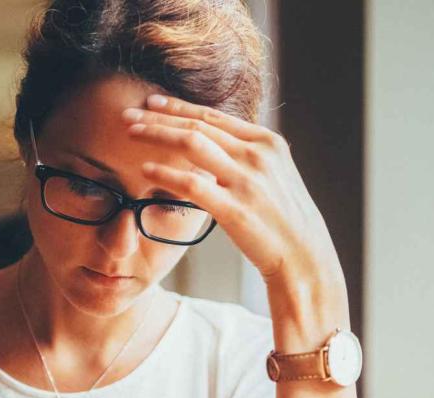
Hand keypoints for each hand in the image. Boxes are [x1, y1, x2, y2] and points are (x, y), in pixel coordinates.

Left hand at [123, 94, 342, 287]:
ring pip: (191, 143)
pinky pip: (190, 183)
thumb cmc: (286, 222)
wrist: (306, 258)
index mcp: (268, 143)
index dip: (180, 107)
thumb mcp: (275, 177)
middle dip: (158, 117)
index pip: (214, 117)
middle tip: (128, 113)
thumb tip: (216, 146)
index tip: (154, 103)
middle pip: (198, 125)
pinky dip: (164, 173)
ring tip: (129, 133)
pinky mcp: (234, 209)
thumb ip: (248, 158)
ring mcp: (247, 181)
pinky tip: (145, 170)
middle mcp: (257, 155)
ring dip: (156, 134)